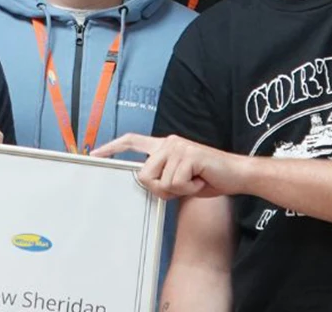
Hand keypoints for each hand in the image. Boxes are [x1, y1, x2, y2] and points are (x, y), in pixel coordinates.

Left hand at [91, 134, 245, 199]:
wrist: (236, 174)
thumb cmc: (208, 177)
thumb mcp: (179, 178)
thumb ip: (161, 176)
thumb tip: (145, 181)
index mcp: (164, 145)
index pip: (132, 141)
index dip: (112, 147)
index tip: (95, 153)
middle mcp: (168, 142)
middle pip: (144, 175)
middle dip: (160, 189)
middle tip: (183, 186)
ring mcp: (178, 147)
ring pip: (161, 182)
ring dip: (179, 189)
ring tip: (195, 180)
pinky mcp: (188, 155)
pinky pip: (176, 183)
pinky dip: (189, 189)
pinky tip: (201, 180)